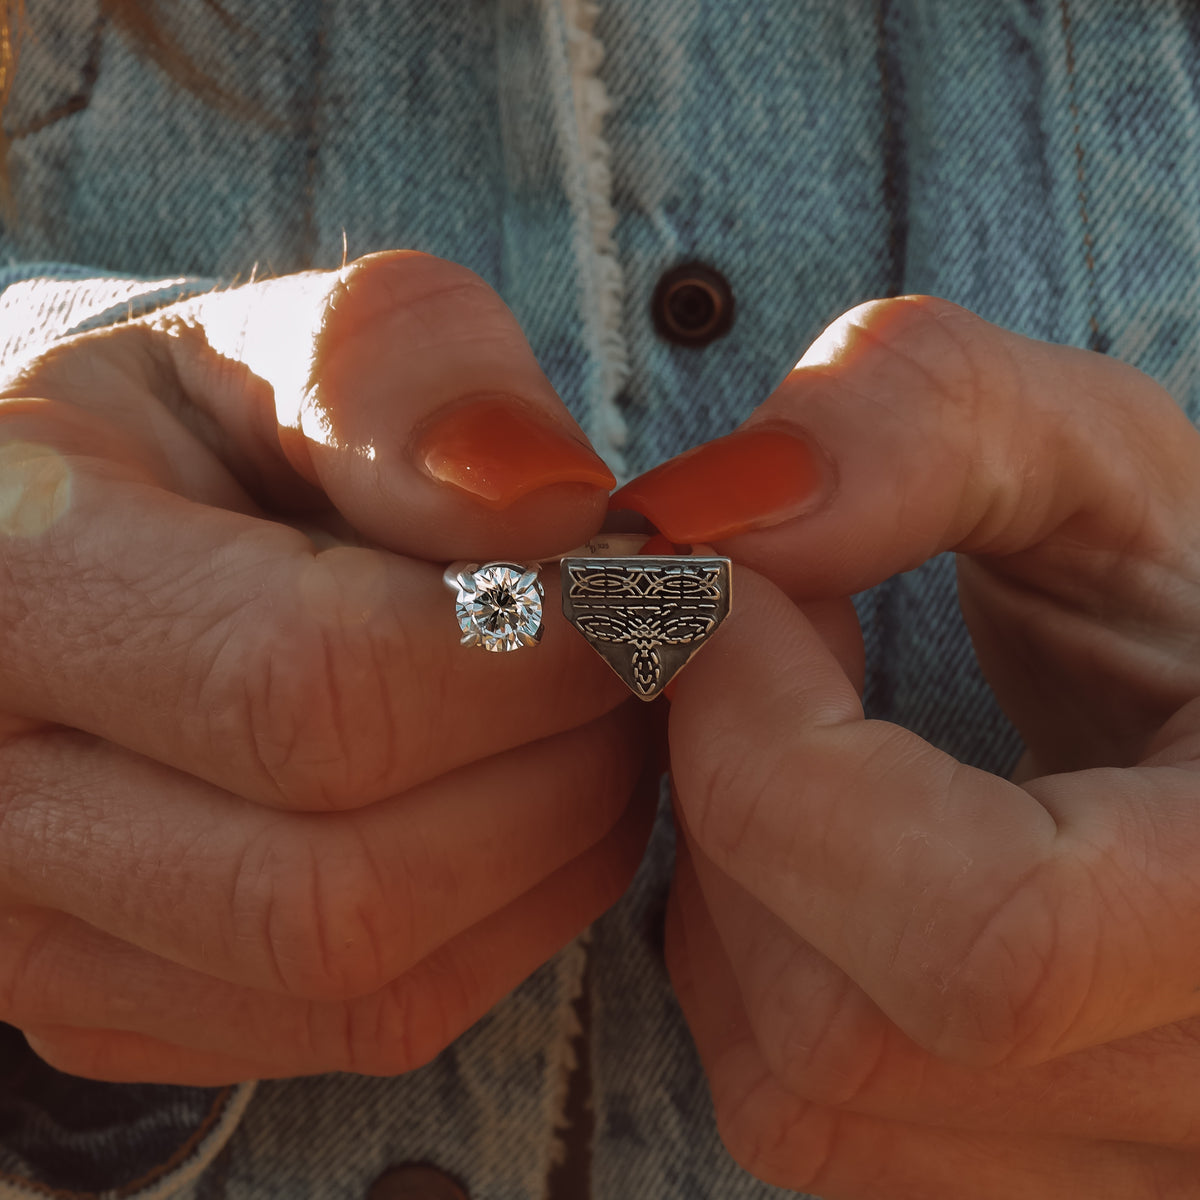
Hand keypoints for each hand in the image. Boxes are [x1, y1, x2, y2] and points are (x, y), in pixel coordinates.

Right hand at [0, 251, 652, 1083]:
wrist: (60, 548)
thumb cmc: (177, 431)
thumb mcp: (273, 344)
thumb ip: (405, 379)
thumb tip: (554, 503)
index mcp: (11, 585)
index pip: (308, 687)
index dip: (529, 654)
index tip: (641, 592)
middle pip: (344, 882)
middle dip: (559, 771)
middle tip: (640, 663)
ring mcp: (44, 937)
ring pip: (366, 982)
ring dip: (550, 855)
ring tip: (598, 725)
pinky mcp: (123, 1004)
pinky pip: (367, 1026)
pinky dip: (503, 922)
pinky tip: (529, 805)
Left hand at [620, 297, 1199, 1195]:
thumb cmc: (1196, 597)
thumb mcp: (1105, 461)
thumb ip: (932, 420)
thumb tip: (716, 513)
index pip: (991, 941)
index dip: (778, 755)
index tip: (720, 595)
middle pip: (844, 1031)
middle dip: (737, 790)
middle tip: (771, 630)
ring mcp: (1116, 1163)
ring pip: (794, 1082)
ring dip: (733, 861)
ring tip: (807, 716)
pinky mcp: (1014, 1159)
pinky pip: (796, 1093)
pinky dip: (749, 935)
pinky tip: (816, 818)